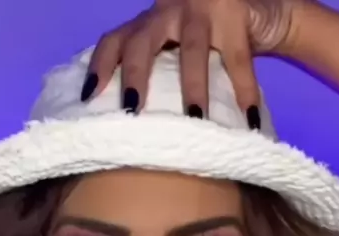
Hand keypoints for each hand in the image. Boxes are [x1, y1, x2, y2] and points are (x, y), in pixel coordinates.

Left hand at [80, 0, 305, 122]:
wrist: (252, 4)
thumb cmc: (203, 36)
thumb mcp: (172, 44)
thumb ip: (155, 66)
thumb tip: (131, 121)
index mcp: (148, 22)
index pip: (113, 40)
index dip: (99, 66)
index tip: (87, 97)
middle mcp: (168, 11)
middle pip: (142, 43)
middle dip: (135, 76)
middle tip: (132, 110)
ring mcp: (202, 9)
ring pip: (191, 51)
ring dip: (193, 88)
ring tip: (195, 119)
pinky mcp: (236, 14)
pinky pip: (239, 59)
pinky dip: (245, 90)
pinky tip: (249, 118)